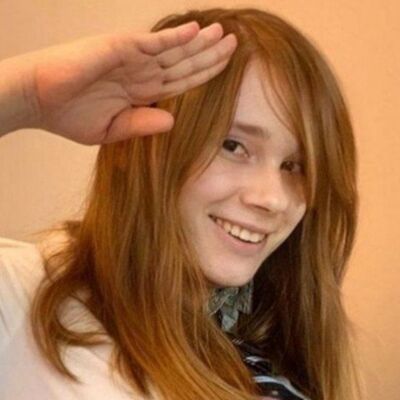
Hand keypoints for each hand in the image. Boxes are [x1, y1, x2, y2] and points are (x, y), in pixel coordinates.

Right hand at [23, 21, 236, 143]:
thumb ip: (142, 123)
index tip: (225, 69)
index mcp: (141, 92)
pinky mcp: (118, 49)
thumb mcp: (112, 130)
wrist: (39, 101)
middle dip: (210, 56)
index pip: (180, 82)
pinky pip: (152, 43)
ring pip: (174, 51)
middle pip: (183, 64)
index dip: (203, 75)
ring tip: (225, 36)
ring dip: (200, 43)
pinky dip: (174, 38)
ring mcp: (132, 59)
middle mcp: (141, 72)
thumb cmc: (71, 116)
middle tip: (235, 45)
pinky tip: (196, 33)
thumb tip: (172, 122)